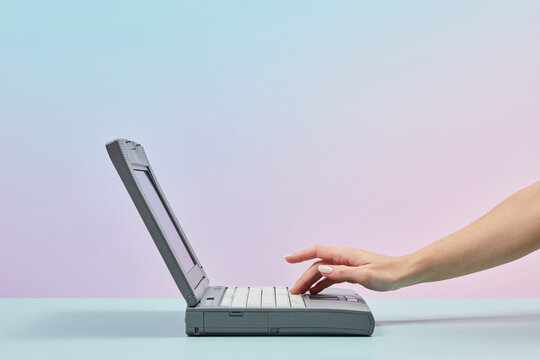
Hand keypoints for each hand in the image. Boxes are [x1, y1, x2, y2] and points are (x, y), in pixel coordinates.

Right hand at [285, 245, 409, 293]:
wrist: (403, 273)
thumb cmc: (388, 273)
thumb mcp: (365, 275)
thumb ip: (342, 272)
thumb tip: (322, 268)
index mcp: (345, 254)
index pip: (317, 251)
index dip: (301, 255)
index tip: (288, 259)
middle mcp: (344, 257)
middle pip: (318, 264)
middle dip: (304, 276)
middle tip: (295, 290)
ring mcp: (347, 264)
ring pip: (324, 270)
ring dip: (311, 280)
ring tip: (302, 292)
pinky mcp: (352, 271)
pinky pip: (332, 276)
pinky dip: (322, 283)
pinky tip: (317, 290)